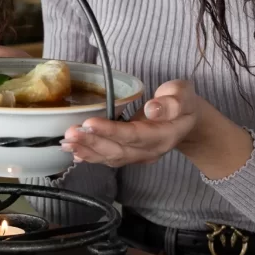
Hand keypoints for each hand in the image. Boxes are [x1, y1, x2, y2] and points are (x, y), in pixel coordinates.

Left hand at [61, 80, 203, 166]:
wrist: (188, 121)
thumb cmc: (183, 102)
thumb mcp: (184, 95)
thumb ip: (173, 101)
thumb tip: (152, 108)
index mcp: (164, 135)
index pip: (134, 135)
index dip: (111, 131)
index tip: (89, 123)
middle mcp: (150, 151)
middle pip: (119, 151)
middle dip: (92, 143)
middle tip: (70, 134)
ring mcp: (140, 156)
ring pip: (111, 157)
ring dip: (87, 151)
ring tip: (66, 144)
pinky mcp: (131, 155)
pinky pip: (109, 159)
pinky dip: (91, 156)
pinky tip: (74, 153)